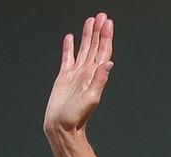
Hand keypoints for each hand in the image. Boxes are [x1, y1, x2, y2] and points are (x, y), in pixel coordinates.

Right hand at [43, 13, 114, 136]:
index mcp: (95, 75)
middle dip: (99, 31)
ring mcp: (76, 74)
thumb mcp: (90, 98)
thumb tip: (109, 63)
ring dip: (87, 35)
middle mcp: (87, 73)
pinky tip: (70, 38)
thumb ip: (100, 80)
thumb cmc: (76, 117)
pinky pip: (67, 57)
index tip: (108, 23)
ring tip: (90, 21)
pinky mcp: (64, 77)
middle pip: (95, 47)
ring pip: (83, 49)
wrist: (61, 126)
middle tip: (101, 16)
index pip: (103, 52)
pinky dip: (69, 47)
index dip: (106, 37)